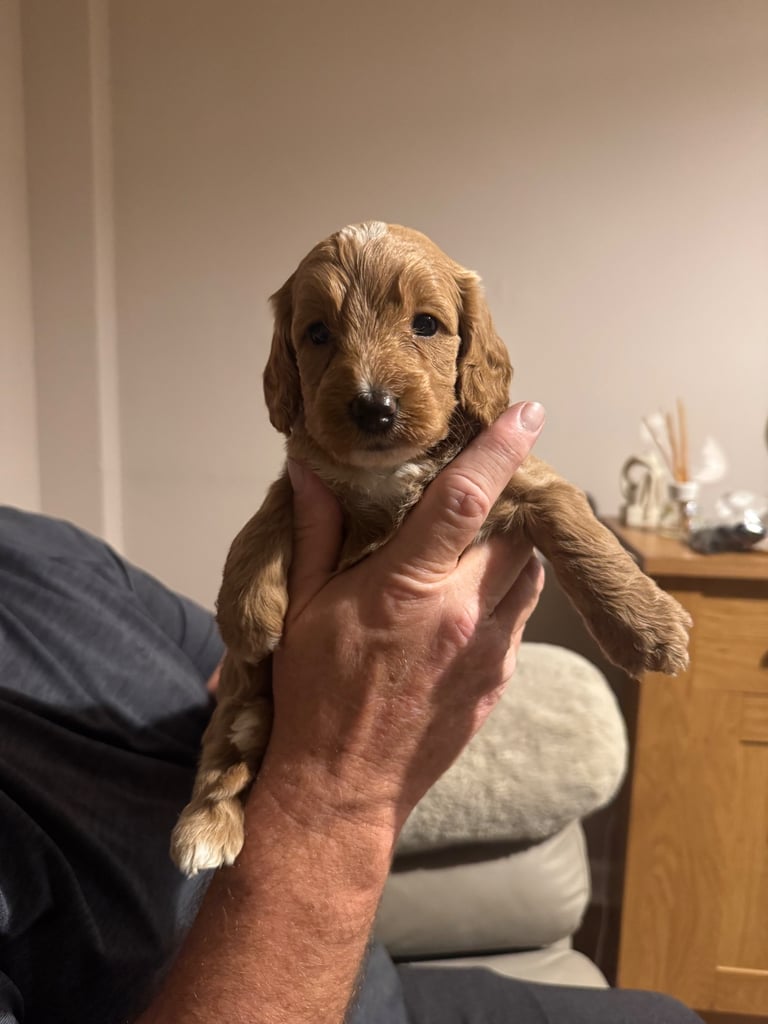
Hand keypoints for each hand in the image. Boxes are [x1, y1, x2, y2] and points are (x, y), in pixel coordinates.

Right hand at [259, 402, 545, 838]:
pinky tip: (467, 598)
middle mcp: (463, 615)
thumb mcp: (299, 607)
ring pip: (530, 574)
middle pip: (517, 532)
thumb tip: (310, 468)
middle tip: (488, 484)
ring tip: (477, 540)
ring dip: (512, 548)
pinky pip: (519, 618)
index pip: (468, 499)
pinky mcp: (498, 682)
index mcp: (408, 588)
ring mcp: (489, 653)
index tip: (529, 412)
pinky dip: (505, 593)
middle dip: (510, 500)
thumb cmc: (311, 696)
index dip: (502, 449)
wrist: (340, 791)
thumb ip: (316, 531)